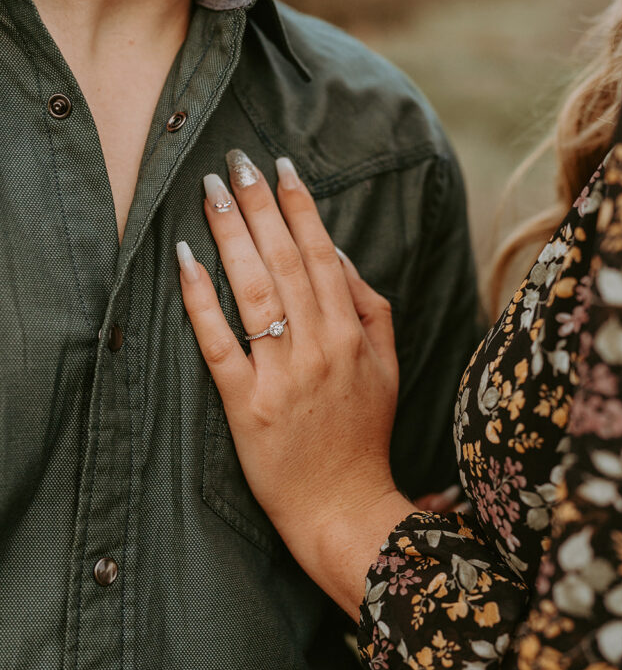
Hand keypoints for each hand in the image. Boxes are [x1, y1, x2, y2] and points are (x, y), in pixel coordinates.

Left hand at [176, 151, 413, 617]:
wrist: (344, 507)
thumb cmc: (364, 432)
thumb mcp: (387, 364)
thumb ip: (371, 306)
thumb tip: (339, 254)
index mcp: (351, 331)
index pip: (322, 253)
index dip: (300, 205)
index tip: (280, 165)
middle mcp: (318, 345)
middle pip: (284, 260)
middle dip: (258, 204)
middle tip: (235, 162)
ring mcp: (281, 374)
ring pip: (253, 289)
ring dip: (230, 235)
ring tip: (211, 192)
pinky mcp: (246, 403)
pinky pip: (219, 342)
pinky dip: (201, 299)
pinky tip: (185, 259)